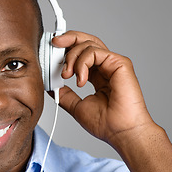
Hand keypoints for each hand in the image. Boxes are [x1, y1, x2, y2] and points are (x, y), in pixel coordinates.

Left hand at [52, 31, 154, 145]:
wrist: (120, 133)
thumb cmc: (105, 123)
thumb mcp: (75, 106)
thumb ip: (64, 93)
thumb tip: (51, 85)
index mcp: (96, 75)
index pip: (80, 54)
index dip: (65, 50)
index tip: (50, 52)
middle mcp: (105, 67)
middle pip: (86, 41)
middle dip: (68, 39)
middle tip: (54, 42)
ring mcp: (113, 64)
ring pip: (88, 44)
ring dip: (71, 56)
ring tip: (66, 74)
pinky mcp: (120, 63)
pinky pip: (95, 51)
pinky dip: (82, 62)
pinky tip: (80, 79)